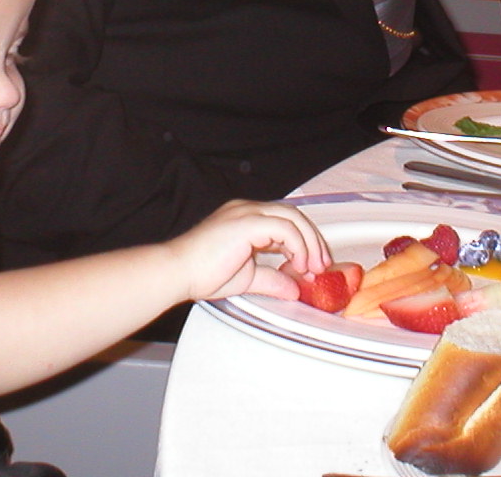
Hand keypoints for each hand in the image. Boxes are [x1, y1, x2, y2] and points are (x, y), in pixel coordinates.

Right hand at [165, 200, 330, 303]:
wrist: (178, 272)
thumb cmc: (200, 273)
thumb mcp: (247, 278)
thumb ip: (271, 280)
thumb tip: (292, 289)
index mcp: (246, 219)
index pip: (285, 221)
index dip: (305, 241)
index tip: (313, 264)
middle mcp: (247, 210)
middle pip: (294, 215)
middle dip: (313, 240)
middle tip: (322, 264)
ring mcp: (247, 212)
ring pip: (292, 217)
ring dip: (309, 242)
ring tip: (313, 266)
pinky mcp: (247, 221)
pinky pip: (284, 227)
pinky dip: (297, 245)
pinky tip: (298, 263)